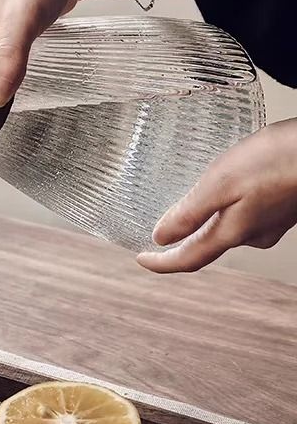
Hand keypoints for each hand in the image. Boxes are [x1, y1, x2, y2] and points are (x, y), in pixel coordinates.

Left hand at [137, 119, 296, 273]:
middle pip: (208, 244)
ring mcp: (272, 223)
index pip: (189, 260)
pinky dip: (229, 207)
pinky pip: (247, 214)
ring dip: (208, 220)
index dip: (161, 263)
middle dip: (183, 239)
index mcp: (233, 233)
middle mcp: (253, 235)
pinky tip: (230, 189)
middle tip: (160, 229)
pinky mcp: (285, 207)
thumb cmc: (280, 160)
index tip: (141, 259)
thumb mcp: (220, 184)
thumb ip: (189, 213)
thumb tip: (161, 237)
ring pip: (229, 228)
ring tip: (190, 203)